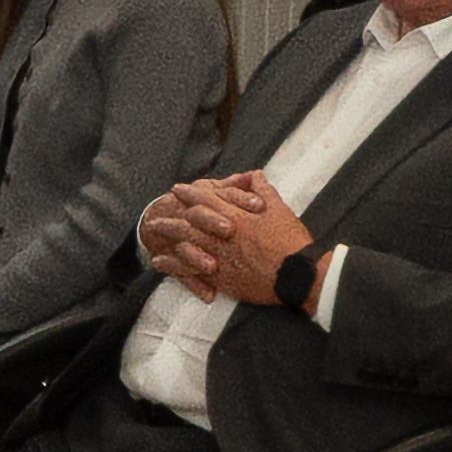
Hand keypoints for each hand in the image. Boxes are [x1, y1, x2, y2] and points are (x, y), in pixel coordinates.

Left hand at [143, 173, 316, 304]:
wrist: (298, 276)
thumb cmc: (292, 242)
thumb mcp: (280, 210)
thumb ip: (263, 190)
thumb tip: (253, 174)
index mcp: (237, 216)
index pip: (207, 200)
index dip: (191, 193)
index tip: (179, 189)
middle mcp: (223, 236)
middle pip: (190, 221)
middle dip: (173, 213)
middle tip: (160, 208)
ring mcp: (219, 257)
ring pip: (185, 243)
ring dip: (168, 236)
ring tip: (152, 232)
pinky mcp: (220, 277)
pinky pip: (189, 269)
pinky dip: (173, 265)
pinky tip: (159, 263)